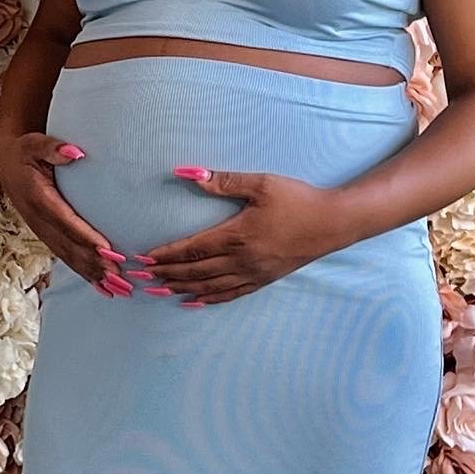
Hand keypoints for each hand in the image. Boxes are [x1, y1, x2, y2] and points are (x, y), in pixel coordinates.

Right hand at [0, 130, 135, 296]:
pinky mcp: (45, 235)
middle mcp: (38, 219)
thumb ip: (54, 148)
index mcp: (38, 197)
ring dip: (92, 274)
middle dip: (94, 264)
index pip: (66, 221)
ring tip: (117, 288)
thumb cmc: (26, 151)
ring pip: (68, 256)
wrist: (7, 163)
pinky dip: (83, 272)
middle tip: (120, 278)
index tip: (109, 251)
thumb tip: (75, 153)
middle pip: (69, 246)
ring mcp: (41, 230)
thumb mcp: (36, 143)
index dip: (86, 237)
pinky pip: (65, 257)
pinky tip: (102, 287)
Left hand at [141, 167, 348, 304]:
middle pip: (195, 270)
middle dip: (166, 273)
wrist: (333, 223)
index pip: (192, 248)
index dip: (166, 254)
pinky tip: (194, 301)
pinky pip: (231, 294)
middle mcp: (242, 259)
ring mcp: (254, 273)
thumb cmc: (297, 199)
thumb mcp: (261, 184)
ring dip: (182, 287)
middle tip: (141, 278)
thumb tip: (188, 172)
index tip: (144, 259)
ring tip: (159, 289)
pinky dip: (209, 299)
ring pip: (209, 286)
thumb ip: (223, 181)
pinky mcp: (264, 279)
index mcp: (237, 235)